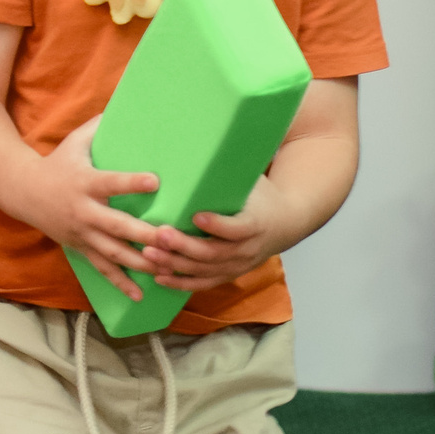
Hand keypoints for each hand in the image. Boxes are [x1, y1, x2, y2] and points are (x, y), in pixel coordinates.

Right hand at [15, 118, 161, 299]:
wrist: (24, 192)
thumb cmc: (58, 162)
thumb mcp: (76, 141)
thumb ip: (102, 124)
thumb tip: (129, 99)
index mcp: (85, 183)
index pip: (111, 182)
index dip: (132, 183)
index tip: (155, 181)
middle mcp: (84, 212)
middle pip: (116, 226)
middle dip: (143, 235)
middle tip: (168, 238)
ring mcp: (82, 234)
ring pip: (113, 253)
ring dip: (139, 263)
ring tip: (166, 268)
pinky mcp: (81, 249)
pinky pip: (104, 269)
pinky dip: (121, 284)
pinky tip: (142, 294)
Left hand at [141, 177, 291, 293]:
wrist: (285, 224)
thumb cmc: (262, 197)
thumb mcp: (253, 182)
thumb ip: (231, 174)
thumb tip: (200, 149)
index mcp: (256, 224)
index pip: (237, 229)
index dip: (217, 225)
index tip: (196, 216)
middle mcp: (247, 249)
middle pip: (213, 252)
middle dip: (184, 245)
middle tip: (160, 234)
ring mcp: (237, 265)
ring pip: (204, 270)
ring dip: (175, 264)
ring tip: (149, 253)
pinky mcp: (227, 274)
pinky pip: (202, 284)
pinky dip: (180, 282)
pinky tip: (158, 276)